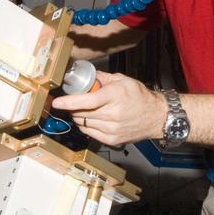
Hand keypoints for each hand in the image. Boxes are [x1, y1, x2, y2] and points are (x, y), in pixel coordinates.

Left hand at [50, 71, 166, 146]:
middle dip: (73, 106)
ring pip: (83, 123)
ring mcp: (111, 129)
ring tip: (86, 109)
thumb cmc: (141, 98)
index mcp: (114, 96)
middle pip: (81, 113)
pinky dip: (85, 125)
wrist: (156, 117)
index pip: (86, 101)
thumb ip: (103, 78)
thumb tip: (86, 75)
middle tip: (76, 101)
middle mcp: (112, 114)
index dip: (69, 102)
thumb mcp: (123, 80)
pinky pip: (89, 132)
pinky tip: (92, 119)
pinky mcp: (111, 139)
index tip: (57, 102)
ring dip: (79, 115)